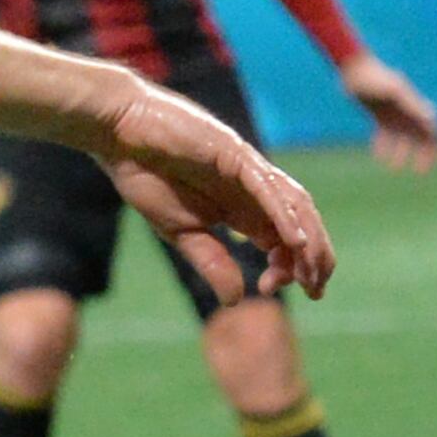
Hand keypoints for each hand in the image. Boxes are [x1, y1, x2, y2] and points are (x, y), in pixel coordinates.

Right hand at [97, 86, 330, 296]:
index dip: (288, 268)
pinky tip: (294, 240)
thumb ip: (212, 263)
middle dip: (313, 258)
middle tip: (315, 290)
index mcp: (241, 209)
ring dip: (309, 239)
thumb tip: (236, 300)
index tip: (269, 290)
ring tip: (313, 269)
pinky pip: (266, 187)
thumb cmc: (147, 177)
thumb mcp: (182, 234)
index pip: (282, 241)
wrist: (121, 135)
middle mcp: (253, 189)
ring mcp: (247, 169)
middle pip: (299, 224)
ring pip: (293, 205)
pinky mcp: (234, 153)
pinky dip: (284, 214)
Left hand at [341, 55, 436, 171]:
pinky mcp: (379, 114)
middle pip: (420, 136)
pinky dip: (384, 145)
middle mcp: (407, 111)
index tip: (431, 164)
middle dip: (423, 154)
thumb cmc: (376, 79)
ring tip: (394, 167)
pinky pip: (385, 134)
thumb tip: (432, 118)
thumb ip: (413, 105)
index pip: (431, 130)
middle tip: (421, 171)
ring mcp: (393, 113)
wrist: (355, 70)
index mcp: (414, 105)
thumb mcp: (395, 92)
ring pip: (402, 138)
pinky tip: (378, 156)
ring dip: (401, 153)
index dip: (434, 147)